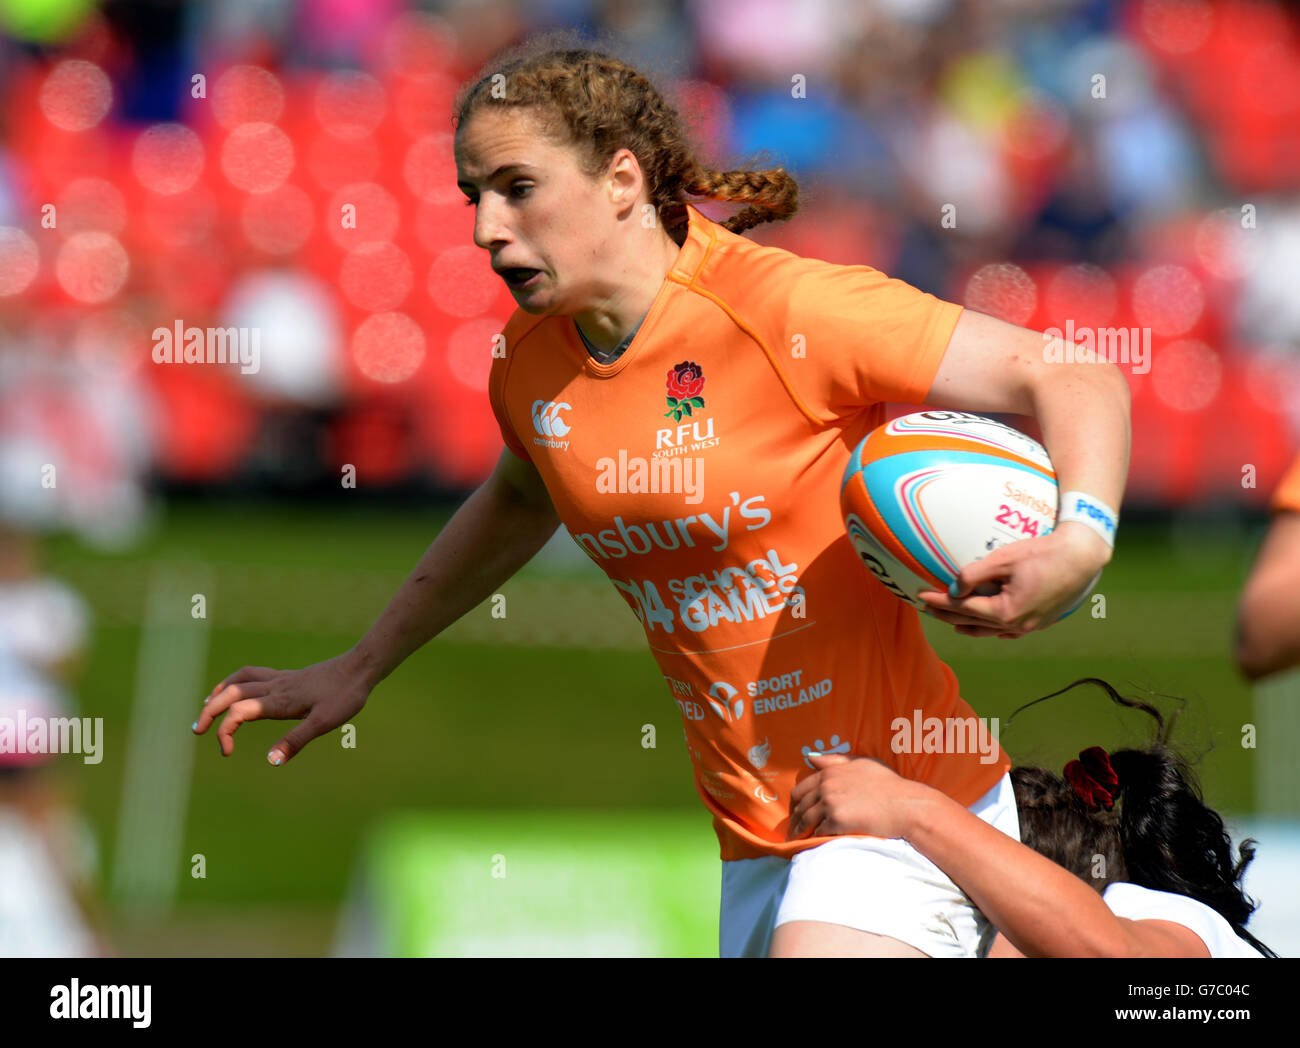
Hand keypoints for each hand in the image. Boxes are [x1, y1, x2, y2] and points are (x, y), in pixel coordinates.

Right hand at [193, 649, 373, 764]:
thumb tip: (270, 761)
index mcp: (279, 701)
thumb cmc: (345, 696)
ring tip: (207, 705)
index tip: (226, 752)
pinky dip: (237, 681)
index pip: (238, 713)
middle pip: (231, 693)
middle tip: (196, 730)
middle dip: (210, 710)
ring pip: (240, 680)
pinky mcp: (289, 676)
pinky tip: (239, 689)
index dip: (225, 732)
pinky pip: (254, 675)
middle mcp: (275, 687)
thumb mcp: (324, 723)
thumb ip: (296, 741)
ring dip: (219, 692)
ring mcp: (281, 679)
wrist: (360, 667)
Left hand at [786, 753, 921, 840]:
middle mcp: (826, 785)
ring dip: (798, 832)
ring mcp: (830, 803)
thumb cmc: (888, 784)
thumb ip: (835, 760)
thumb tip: (810, 757)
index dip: (795, 803)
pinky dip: (813, 838)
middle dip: (793, 819)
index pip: (801, 788)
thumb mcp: (862, 763)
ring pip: (805, 820)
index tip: (794, 812)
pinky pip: (818, 832)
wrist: (904, 806)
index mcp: (830, 771)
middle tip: (791, 830)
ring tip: (795, 840)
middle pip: (800, 805)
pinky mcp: (836, 820)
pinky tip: (812, 844)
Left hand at [917, 522, 1106, 637]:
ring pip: (991, 630)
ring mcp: (1030, 626)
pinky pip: (1010, 630)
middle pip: (973, 622)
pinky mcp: (1041, 621)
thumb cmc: (1043, 553)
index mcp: (1005, 612)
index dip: (939, 601)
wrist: (1082, 556)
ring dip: (968, 625)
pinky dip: (992, 628)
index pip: (963, 608)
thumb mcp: (1003, 559)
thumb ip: (974, 574)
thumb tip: (953, 588)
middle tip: (928, 608)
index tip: (920, 595)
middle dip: (948, 615)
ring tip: (950, 620)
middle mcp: (1017, 625)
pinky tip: (986, 627)